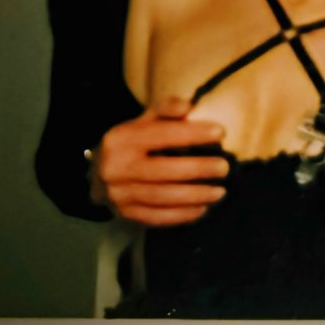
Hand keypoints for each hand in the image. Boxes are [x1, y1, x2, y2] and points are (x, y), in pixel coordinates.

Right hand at [88, 96, 229, 226]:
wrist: (99, 174)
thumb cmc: (132, 143)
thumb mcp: (143, 121)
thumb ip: (165, 110)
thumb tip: (187, 106)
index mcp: (121, 139)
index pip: (161, 134)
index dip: (192, 133)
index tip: (220, 133)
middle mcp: (116, 167)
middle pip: (163, 170)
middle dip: (198, 169)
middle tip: (224, 167)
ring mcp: (119, 194)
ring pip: (163, 198)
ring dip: (196, 196)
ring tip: (220, 192)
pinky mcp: (125, 215)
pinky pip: (158, 218)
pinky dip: (183, 215)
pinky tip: (202, 209)